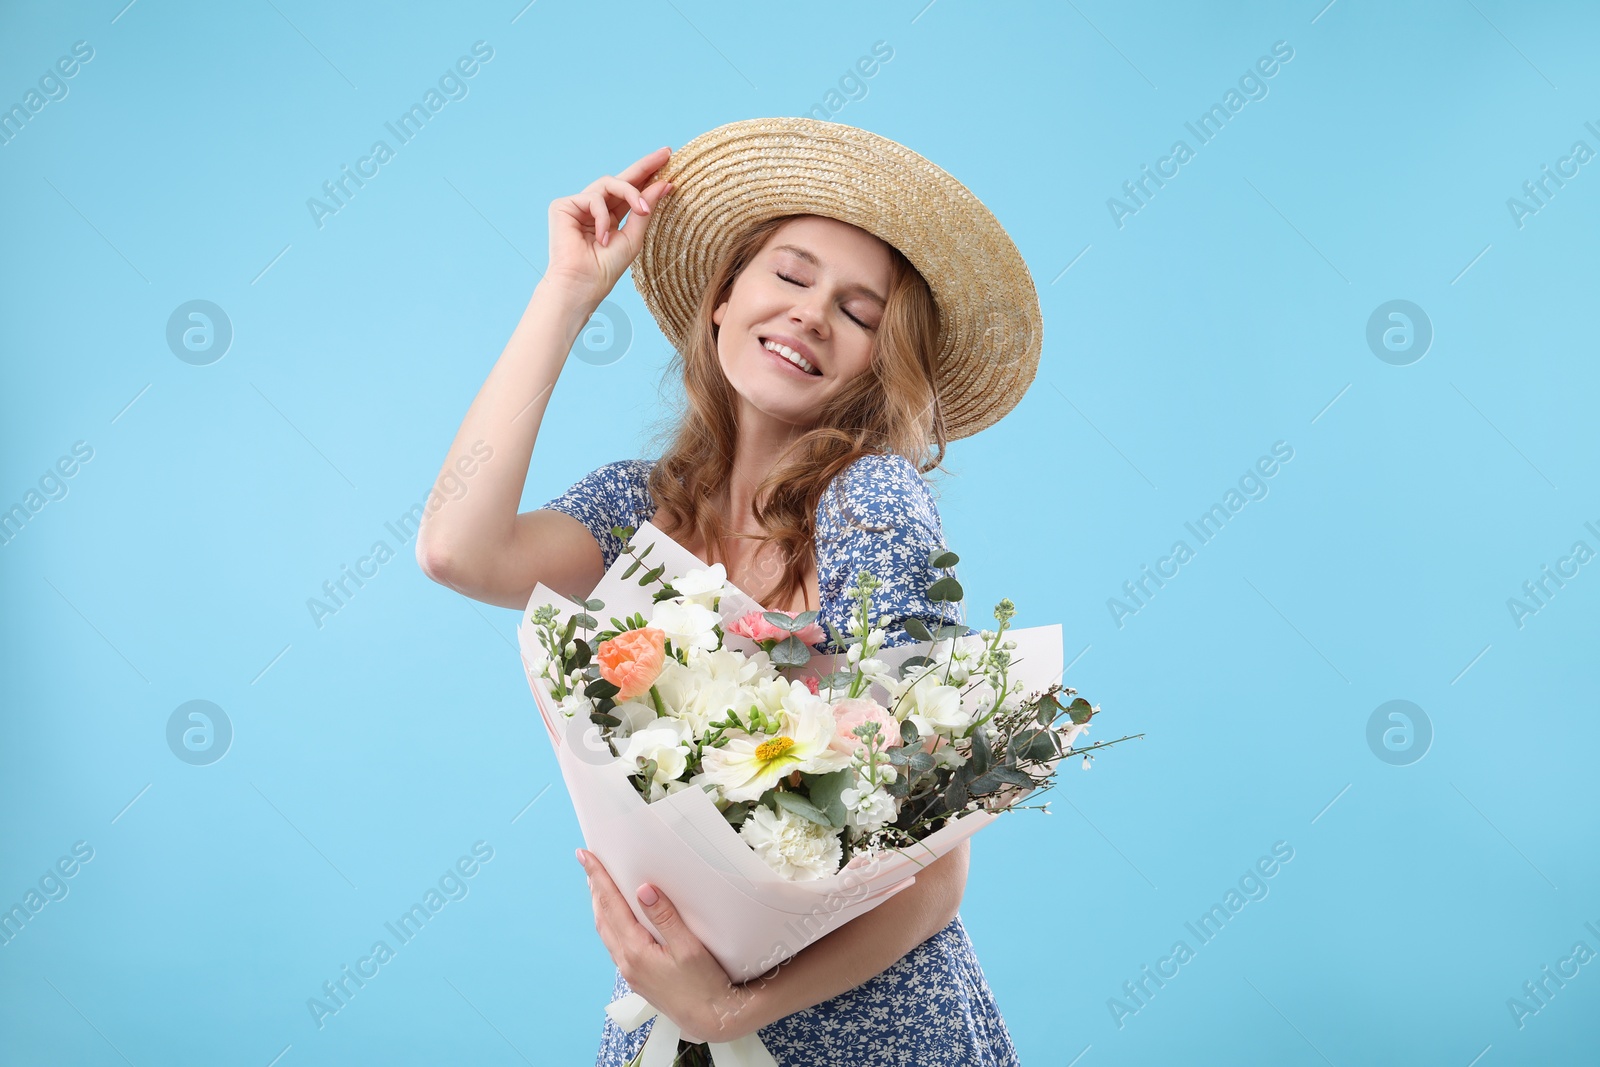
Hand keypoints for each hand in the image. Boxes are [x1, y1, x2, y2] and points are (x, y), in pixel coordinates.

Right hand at [542, 147, 673, 309]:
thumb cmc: (605, 269)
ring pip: (610, 183)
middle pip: (621, 179)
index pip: (631, 191)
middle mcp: (594, 207)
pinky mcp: (563, 206)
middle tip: (666, 154)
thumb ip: (645, 210)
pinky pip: (593, 198)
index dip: (649, 175)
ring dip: (631, 193)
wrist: (581, 286)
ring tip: (643, 210)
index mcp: (610, 216)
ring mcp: (578, 205)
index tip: (669, 160)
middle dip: (645, 166)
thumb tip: (664, 183)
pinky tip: (603, 238)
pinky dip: (602, 217)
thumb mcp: (633, 237)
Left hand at [576, 847, 746, 1042]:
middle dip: (594, 888)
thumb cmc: (704, 985)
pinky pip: (615, 943)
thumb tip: (643, 890)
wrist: (710, 1018)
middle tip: (588, 863)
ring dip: (600, 905)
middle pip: (602, 917)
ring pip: (606, 931)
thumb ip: (666, 918)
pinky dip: (611, 922)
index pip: (611, 905)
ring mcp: (629, 971)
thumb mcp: (690, 948)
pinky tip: (617, 917)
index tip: (586, 856)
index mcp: (636, 951)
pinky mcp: (637, 977)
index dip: (598, 878)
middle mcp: (626, 962)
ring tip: (598, 885)